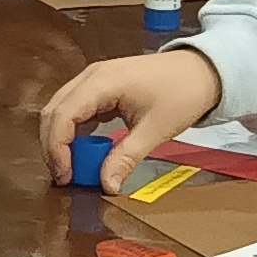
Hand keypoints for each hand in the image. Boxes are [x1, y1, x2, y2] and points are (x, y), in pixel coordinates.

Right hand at [40, 48, 225, 190]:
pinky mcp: (100, 87)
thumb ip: (126, 157)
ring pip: (61, 111)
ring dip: (62, 140)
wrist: (202, 70)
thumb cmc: (183, 91)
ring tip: (74, 168)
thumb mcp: (156, 130)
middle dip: (54, 146)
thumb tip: (107, 185)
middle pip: (54, 112)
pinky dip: (75, 132)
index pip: (63, 116)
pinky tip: (87, 151)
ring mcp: (94, 79)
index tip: (66, 176)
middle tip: (66, 177)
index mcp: (102, 82)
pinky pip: (76, 110)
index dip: (57, 149)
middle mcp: (91, 76)